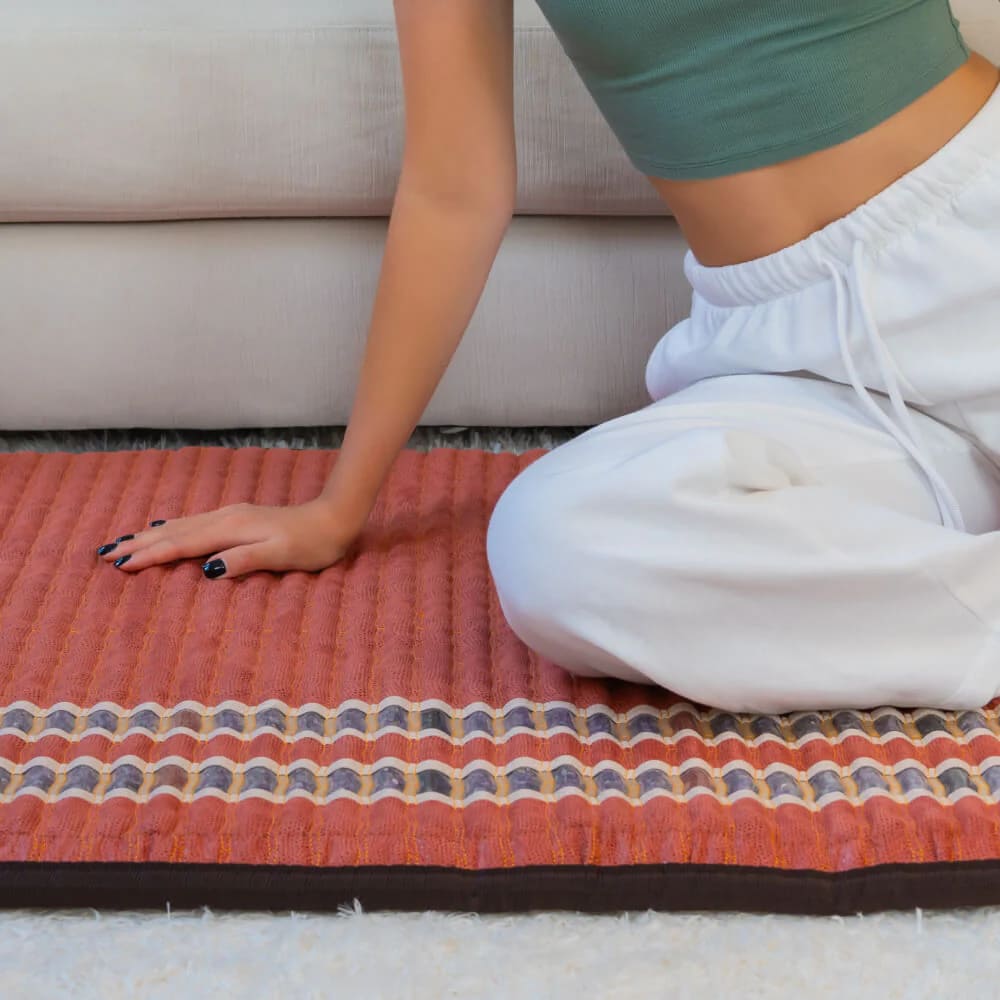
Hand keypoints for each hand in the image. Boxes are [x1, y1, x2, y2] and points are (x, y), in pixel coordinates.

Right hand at [96, 498, 361, 578]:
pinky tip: (166, 528)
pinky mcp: (239, 518)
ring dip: (152, 534)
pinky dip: (173, 528)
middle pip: (174, 532)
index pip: (182, 545)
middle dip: (140, 543)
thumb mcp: (281, 555)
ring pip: (182, 525)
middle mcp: (226, 518)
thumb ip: (245, 560)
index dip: (151, 556)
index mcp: (231, 529)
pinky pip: (194, 523)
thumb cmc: (312, 544)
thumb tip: (209, 569)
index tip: (121, 565)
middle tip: (106, 555)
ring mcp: (232, 515)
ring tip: (124, 541)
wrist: (334, 518)